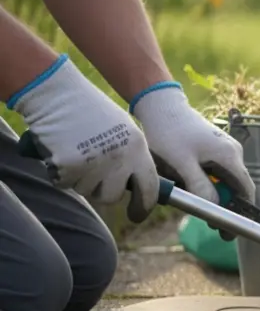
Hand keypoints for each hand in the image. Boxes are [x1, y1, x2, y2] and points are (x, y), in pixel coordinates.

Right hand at [8, 54, 160, 220]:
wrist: (59, 95)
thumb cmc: (91, 112)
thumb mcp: (124, 132)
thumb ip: (133, 158)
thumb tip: (139, 187)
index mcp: (138, 149)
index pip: (149, 188)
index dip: (144, 206)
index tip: (138, 214)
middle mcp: (120, 159)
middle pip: (113, 196)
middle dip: (103, 191)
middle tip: (93, 174)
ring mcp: (94, 164)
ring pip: (88, 191)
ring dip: (81, 180)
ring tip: (78, 154)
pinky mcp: (69, 167)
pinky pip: (65, 184)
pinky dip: (61, 174)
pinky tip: (62, 153)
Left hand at [131, 82, 253, 240]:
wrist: (160, 106)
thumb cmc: (169, 134)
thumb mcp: (181, 164)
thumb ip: (200, 187)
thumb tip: (214, 209)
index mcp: (230, 156)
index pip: (246, 191)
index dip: (240, 214)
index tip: (228, 232)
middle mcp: (233, 152)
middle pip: (236, 187)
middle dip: (223, 207)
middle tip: (207, 224)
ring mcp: (224, 148)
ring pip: (223, 180)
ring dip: (211, 193)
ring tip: (190, 200)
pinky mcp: (213, 147)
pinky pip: (214, 171)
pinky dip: (205, 182)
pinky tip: (186, 183)